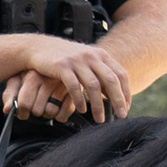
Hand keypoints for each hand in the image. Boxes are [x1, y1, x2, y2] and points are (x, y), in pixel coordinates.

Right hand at [6, 33, 129, 124]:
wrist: (40, 47)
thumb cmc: (66, 59)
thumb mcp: (86, 62)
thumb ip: (100, 74)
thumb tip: (115, 95)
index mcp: (101, 55)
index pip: (120, 74)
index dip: (126, 92)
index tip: (126, 108)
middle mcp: (91, 56)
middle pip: (111, 80)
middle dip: (118, 100)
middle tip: (121, 116)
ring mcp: (77, 61)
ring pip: (93, 85)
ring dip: (98, 105)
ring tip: (100, 119)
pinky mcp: (62, 66)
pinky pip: (74, 86)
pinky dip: (79, 100)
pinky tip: (81, 111)